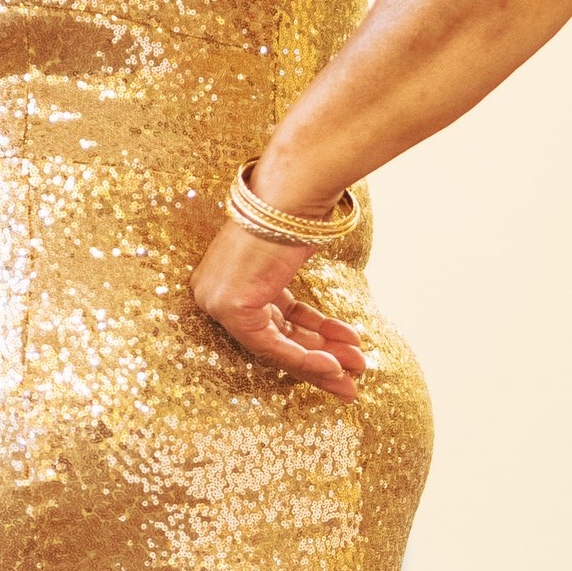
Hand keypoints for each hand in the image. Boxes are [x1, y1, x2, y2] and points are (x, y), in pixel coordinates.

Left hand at [189, 217, 368, 400]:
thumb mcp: (291, 264)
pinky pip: (272, 347)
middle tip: (352, 375)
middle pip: (276, 339)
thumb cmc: (295, 216)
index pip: (272, 324)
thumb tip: (316, 322)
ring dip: (321, 362)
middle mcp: (214, 293)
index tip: (342, 353)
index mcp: (227, 281)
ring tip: (357, 374)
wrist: (292, 194)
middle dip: (321, 359)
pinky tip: (334, 365)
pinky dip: (305, 358)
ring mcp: (218, 302)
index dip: (312, 342)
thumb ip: (290, 297)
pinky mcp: (231, 308)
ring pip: (277, 348)